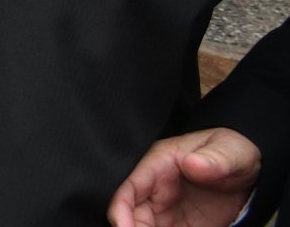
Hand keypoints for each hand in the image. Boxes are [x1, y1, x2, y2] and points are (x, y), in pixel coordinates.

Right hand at [108, 127, 260, 226]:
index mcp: (158, 166)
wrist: (249, 171)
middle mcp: (156, 190)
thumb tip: (192, 163)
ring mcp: (167, 211)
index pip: (128, 190)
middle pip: (131, 216)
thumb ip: (214, 157)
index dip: (120, 212)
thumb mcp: (229, 150)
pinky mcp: (181, 226)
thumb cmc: (232, 152)